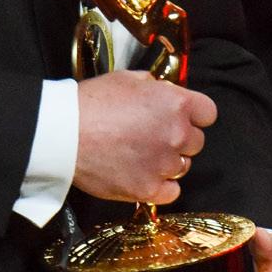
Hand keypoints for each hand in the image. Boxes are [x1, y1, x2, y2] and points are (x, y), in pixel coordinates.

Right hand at [72, 71, 215, 204]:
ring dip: (167, 162)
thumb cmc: (91, 102)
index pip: (208, 113)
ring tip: (140, 155)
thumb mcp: (127, 79)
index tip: (182, 117)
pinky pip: (171, 192)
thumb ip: (155, 87)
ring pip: (182, 167)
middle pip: (196, 142)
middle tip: (152, 136)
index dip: (195, 115)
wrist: (63, 134)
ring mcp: (164, 164)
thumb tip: (163, 93)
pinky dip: (160, 186)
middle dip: (179, 139)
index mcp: (176, 104)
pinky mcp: (148, 189)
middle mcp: (177, 134)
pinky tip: (142, 175)